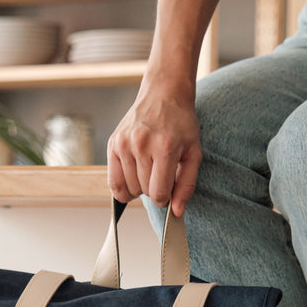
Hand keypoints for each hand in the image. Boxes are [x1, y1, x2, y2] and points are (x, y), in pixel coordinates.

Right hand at [107, 83, 201, 217]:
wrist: (164, 94)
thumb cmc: (182, 124)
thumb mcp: (194, 153)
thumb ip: (186, 185)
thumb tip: (176, 212)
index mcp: (165, 147)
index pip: (158, 193)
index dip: (165, 199)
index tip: (168, 191)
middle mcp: (141, 144)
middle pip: (144, 191)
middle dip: (154, 190)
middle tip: (161, 175)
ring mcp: (124, 143)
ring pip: (128, 189)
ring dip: (139, 187)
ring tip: (148, 171)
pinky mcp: (113, 144)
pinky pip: (112, 182)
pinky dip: (123, 187)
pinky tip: (134, 176)